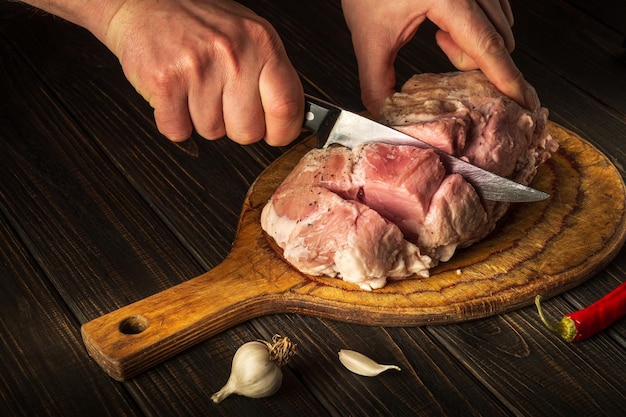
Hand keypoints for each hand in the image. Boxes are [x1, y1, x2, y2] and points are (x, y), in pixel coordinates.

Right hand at [99, 0, 303, 144]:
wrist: (144, 3)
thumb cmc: (199, 23)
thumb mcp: (248, 36)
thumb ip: (271, 74)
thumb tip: (292, 117)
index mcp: (261, 42)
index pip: (287, 106)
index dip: (282, 131)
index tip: (275, 133)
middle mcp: (233, 54)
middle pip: (248, 131)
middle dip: (235, 127)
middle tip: (222, 102)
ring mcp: (198, 68)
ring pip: (212, 132)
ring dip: (201, 120)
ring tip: (194, 89)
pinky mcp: (165, 82)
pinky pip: (179, 131)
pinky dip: (175, 122)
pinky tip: (175, 96)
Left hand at [341, 0, 537, 115]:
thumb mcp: (369, 37)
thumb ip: (376, 82)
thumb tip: (385, 113)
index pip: (487, 46)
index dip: (506, 79)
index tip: (523, 102)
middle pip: (496, 39)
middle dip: (473, 59)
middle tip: (440, 46)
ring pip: (498, 25)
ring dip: (472, 42)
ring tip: (440, 34)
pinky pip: (494, 9)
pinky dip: (475, 26)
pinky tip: (447, 23)